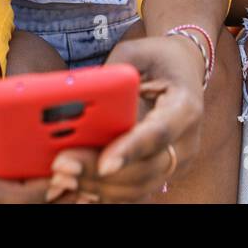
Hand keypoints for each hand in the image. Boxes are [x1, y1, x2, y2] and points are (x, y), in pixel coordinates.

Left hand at [47, 34, 204, 202]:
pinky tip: (76, 188)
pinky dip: (104, 194)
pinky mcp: (163, 172)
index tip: (104, 164)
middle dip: (101, 173)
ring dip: (98, 188)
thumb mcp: (135, 52)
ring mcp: (177, 161)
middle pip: (146, 169)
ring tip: (61, 178)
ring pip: (139, 187)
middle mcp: (186, 141)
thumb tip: (75, 98)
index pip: (159, 134)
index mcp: (185, 107)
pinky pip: (134, 191)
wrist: (182, 69)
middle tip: (62, 167)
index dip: (131, 150)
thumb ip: (110, 75)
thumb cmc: (157, 57)